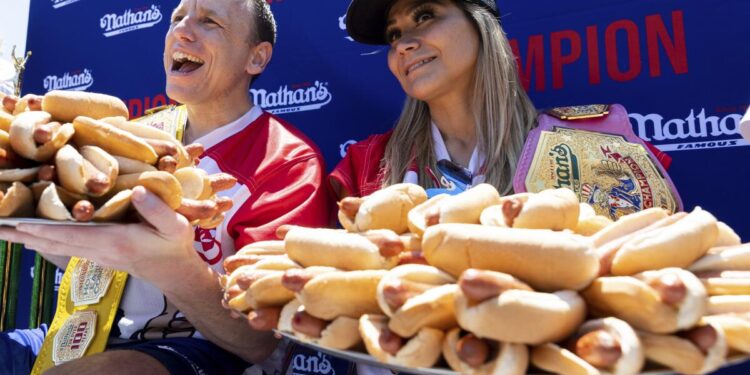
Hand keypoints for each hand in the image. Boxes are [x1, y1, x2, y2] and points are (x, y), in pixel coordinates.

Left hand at [0, 186, 199, 290]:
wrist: (175, 272)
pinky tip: (32, 235)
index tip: (18, 224)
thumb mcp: (175, 226)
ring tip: (4, 232)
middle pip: (54, 242)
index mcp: (114, 240)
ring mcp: (97, 254)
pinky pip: (64, 247)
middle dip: (24, 235)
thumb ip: (157, 210)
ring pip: (55, 246)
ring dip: (28, 239)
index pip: (72, 234)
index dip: (44, 229)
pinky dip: (44, 240)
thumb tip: (138, 189)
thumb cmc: (175, 246)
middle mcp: (99, 250)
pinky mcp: (98, 254)